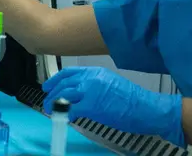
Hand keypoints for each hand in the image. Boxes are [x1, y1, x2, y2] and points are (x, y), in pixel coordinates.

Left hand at [42, 67, 184, 146]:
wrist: (144, 107)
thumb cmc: (132, 99)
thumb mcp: (111, 83)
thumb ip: (94, 85)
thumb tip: (81, 94)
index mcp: (96, 72)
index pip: (69, 72)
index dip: (55, 80)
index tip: (48, 86)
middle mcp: (91, 78)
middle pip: (63, 83)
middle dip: (51, 93)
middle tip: (47, 101)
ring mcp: (90, 91)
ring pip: (62, 95)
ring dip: (53, 104)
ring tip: (51, 111)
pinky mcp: (91, 106)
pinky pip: (70, 110)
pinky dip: (65, 115)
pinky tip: (66, 118)